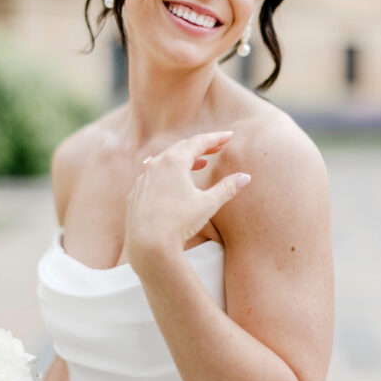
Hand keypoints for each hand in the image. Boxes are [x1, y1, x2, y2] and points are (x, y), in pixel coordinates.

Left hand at [125, 131, 249, 269]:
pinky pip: (152, 175)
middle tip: (217, 147)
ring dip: (183, 159)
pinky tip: (172, 180)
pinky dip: (166, 172)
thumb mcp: (208, 204)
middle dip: (201, 146)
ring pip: (164, 160)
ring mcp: (143, 179)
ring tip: (199, 163)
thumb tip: (245, 177)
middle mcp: (155, 165)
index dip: (215, 138)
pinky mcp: (135, 193)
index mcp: (174, 162)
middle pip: (181, 148)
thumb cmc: (179, 222)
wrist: (148, 243)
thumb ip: (227, 188)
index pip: (198, 142)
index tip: (228, 136)